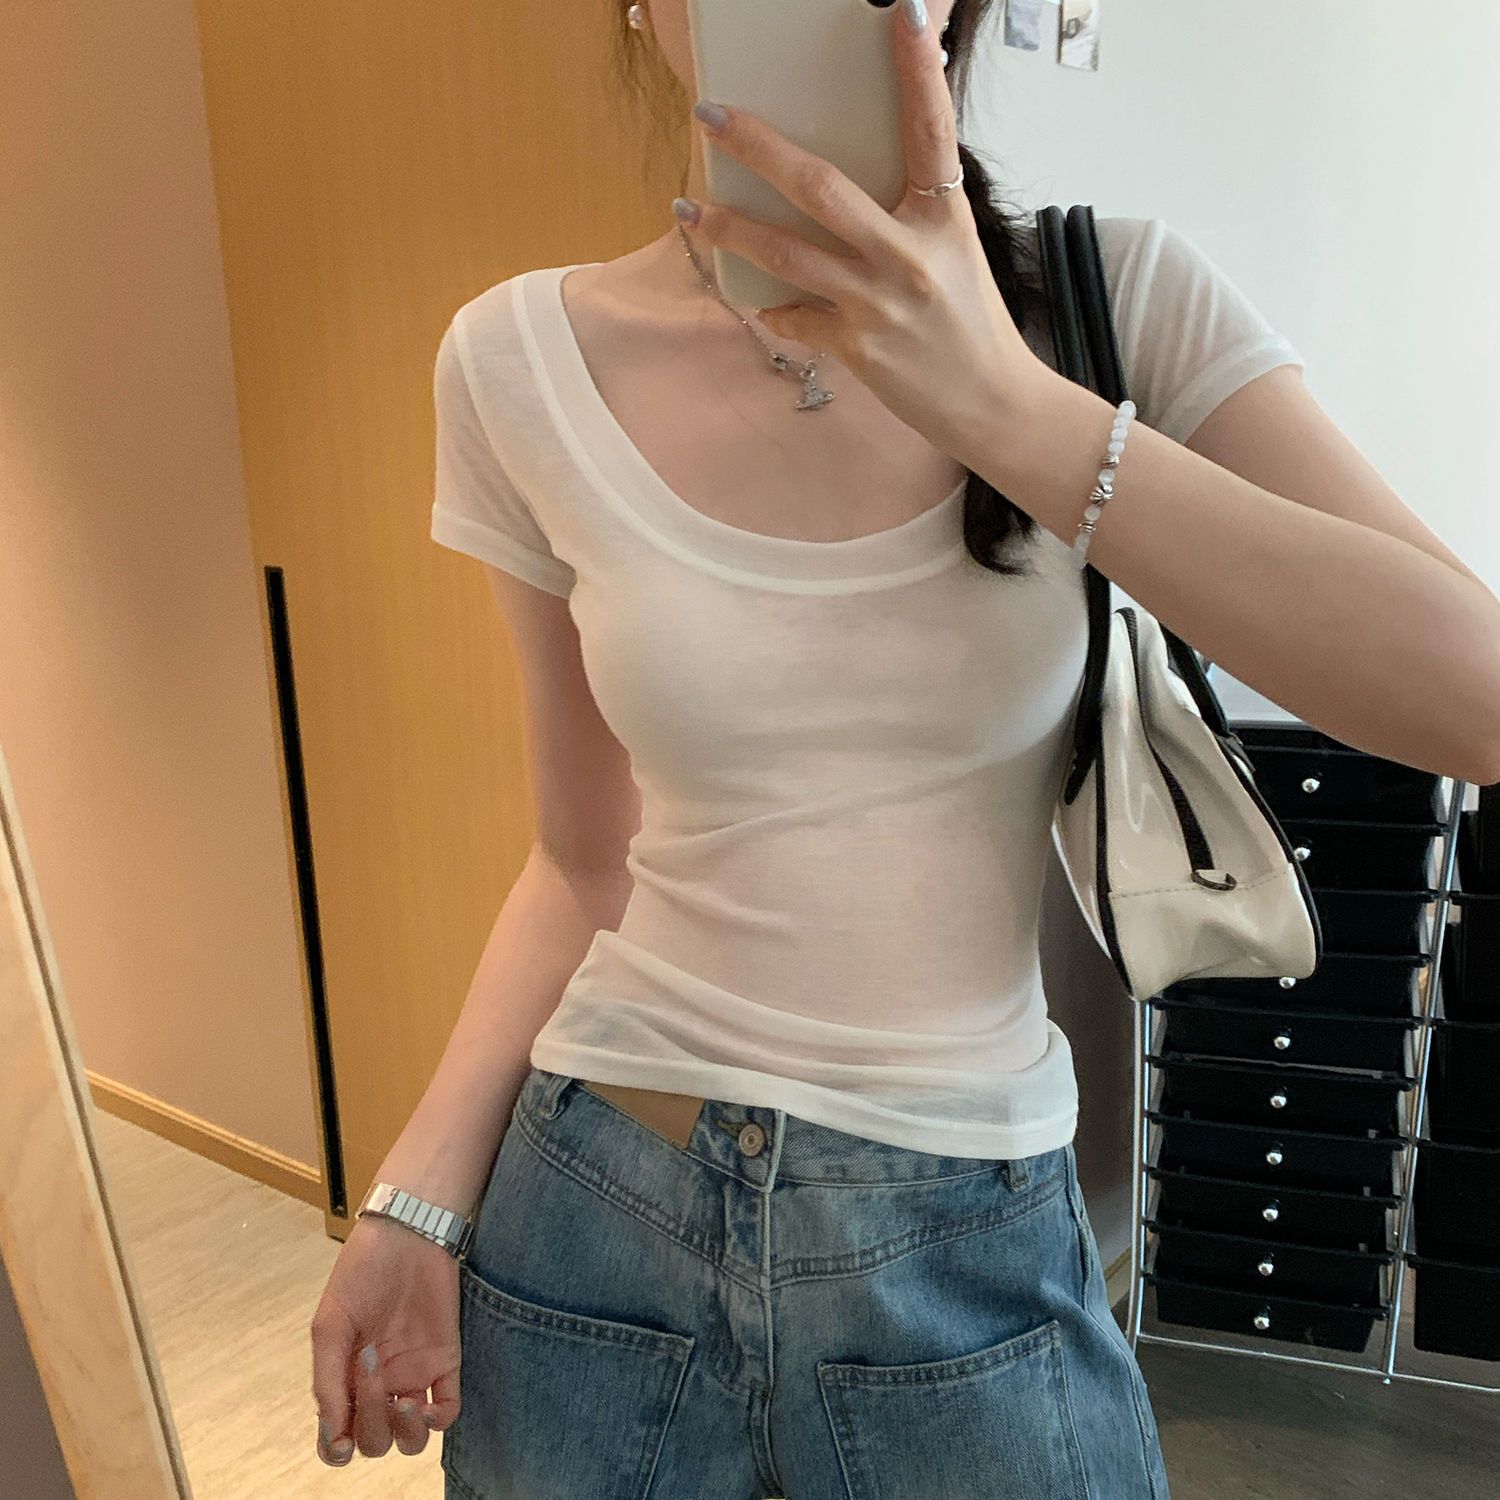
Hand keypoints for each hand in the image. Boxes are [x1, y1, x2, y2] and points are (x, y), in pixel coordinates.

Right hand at [309, 1213, 461, 1465]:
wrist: (407, 1234)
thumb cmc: (362, 1272)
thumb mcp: (331, 1324)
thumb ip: (328, 1379)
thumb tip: (331, 1433)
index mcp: (345, 1378)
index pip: (338, 1435)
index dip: (336, 1449)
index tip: (342, 1443)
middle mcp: (379, 1384)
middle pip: (375, 1441)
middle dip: (371, 1420)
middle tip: (371, 1366)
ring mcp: (413, 1375)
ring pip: (411, 1438)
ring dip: (405, 1433)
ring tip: (403, 1401)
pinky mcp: (445, 1361)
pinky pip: (449, 1411)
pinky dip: (439, 1421)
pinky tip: (426, 1405)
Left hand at [682, 4, 1051, 457]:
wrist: (992, 404)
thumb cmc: (972, 327)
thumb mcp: (957, 253)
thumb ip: (915, 211)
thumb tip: (866, 174)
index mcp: (944, 219)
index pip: (932, 129)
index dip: (917, 70)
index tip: (899, 14)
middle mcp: (909, 254)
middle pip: (821, 186)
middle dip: (758, 147)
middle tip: (713, 116)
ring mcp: (879, 302)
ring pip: (786, 252)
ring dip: (730, 228)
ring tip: (690, 208)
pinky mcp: (857, 346)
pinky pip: (795, 317)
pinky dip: (775, 308)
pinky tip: (757, 298)